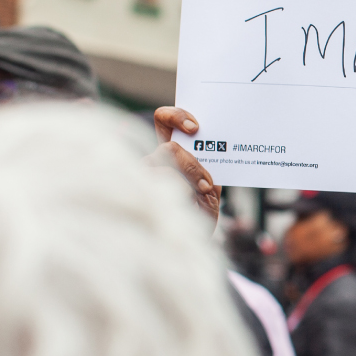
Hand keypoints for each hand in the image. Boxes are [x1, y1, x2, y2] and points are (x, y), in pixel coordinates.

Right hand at [147, 107, 220, 223]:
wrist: (190, 240)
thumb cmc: (200, 209)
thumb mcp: (210, 188)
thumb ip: (209, 168)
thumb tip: (215, 151)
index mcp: (171, 151)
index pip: (163, 120)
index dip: (176, 116)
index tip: (195, 128)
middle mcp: (155, 159)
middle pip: (169, 146)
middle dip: (193, 164)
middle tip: (206, 183)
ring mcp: (146, 175)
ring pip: (166, 166)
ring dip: (190, 179)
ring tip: (202, 195)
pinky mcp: (141, 190)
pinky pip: (163, 185)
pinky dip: (183, 194)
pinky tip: (190, 204)